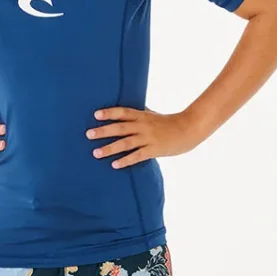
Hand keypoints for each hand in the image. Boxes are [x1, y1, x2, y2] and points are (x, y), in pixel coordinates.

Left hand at [85, 106, 200, 168]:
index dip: (109, 112)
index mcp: (142, 116)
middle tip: (88, 134)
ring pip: (126, 143)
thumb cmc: (169, 122)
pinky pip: (137, 156)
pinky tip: (114, 165)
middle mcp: (143, 126)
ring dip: (109, 148)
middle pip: (120, 128)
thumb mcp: (153, 115)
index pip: (123, 112)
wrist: (189, 130)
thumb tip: (125, 111)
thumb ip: (140, 113)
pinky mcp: (154, 150)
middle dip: (103, 131)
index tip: (95, 114)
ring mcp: (148, 138)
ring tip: (95, 153)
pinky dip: (125, 160)